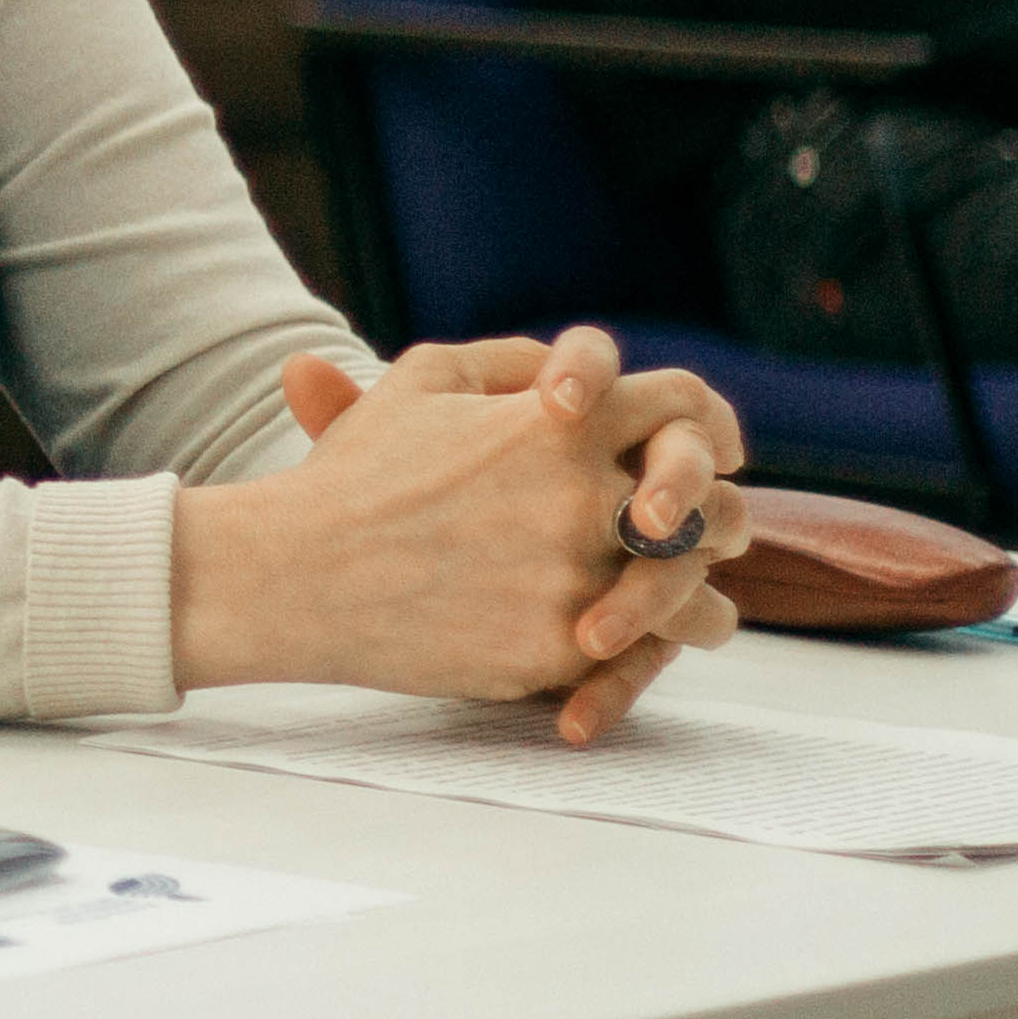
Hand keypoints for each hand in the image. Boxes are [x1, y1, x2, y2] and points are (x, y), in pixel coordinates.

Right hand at [195, 326, 748, 742]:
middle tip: (718, 533)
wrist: (296, 573)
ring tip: (706, 610)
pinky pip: (645, 654)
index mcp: (558, 420)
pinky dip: (652, 655)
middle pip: (709, 502)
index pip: (682, 403)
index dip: (708, 423)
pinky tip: (647, 651)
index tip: (713, 449)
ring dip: (704, 598)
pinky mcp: (561, 647)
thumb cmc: (354, 475)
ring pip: (694, 590)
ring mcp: (576, 574)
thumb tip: (570, 372)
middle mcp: (582, 493)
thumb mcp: (420, 381)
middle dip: (721, 519)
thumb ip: (508, 362)